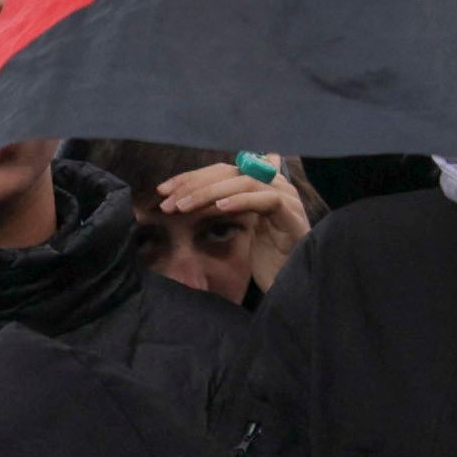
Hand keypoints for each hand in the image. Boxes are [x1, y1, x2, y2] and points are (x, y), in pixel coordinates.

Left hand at [153, 158, 311, 300]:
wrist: (292, 285)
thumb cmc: (266, 260)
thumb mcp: (240, 229)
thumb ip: (224, 207)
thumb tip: (192, 195)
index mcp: (262, 185)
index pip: (222, 171)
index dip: (192, 177)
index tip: (163, 190)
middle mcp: (276, 185)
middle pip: (230, 172)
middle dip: (195, 183)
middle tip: (168, 200)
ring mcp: (287, 199)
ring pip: (245, 181)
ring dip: (210, 192)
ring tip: (183, 206)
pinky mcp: (293, 217)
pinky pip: (266, 199)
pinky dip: (241, 200)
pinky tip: (219, 209)